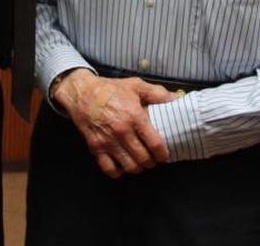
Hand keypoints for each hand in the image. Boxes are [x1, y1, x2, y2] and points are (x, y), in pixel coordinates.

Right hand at [52, 69, 178, 177]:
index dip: (163, 154)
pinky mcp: (96, 147)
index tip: (164, 155)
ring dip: (138, 168)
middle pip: (143, 158)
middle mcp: (122, 131)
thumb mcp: (136, 86)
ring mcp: (108, 141)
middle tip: (154, 159)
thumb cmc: (110, 89)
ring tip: (141, 163)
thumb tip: (176, 99)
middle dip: (152, 162)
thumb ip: (158, 94)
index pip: (155, 144)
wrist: (82, 93)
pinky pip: (109, 168)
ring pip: (129, 166)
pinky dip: (119, 172)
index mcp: (134, 116)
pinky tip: (123, 166)